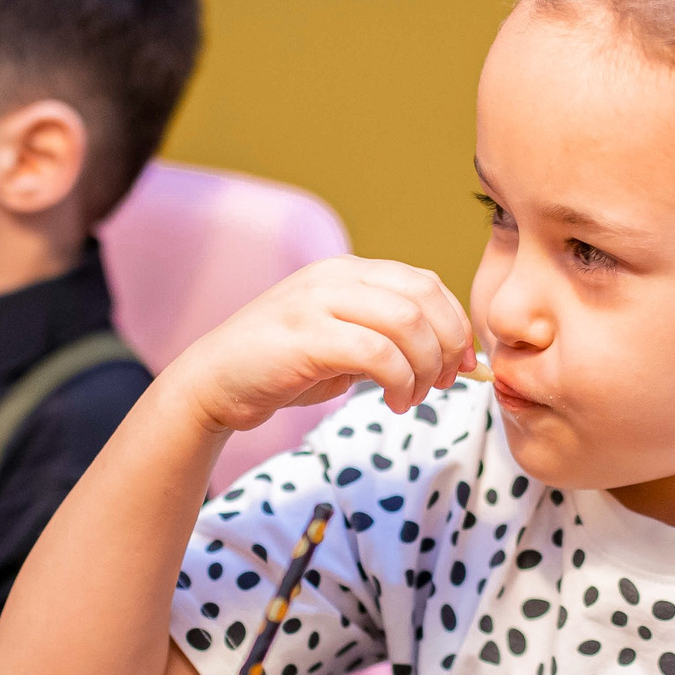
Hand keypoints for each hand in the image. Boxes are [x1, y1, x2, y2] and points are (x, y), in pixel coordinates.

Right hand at [162, 256, 471, 435]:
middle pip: (423, 298)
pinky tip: (393, 402)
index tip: (461, 364)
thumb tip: (448, 358)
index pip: (425, 283)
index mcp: (349, 272)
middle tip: (443, 383)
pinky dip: (399, 381)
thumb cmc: (281, 368)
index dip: (455, 324)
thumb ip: (387, 340)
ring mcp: (318, 302)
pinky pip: (377, 353)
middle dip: (447, 345)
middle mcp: (336, 277)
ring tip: (411, 398)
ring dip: (423, 367)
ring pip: (406, 323)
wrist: (213, 383)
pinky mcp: (305, 336)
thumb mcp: (343, 344)